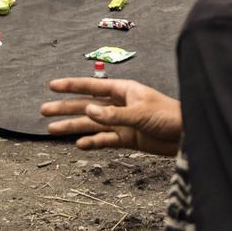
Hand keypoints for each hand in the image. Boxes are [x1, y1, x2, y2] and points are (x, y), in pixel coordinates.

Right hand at [41, 78, 181, 155]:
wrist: (187, 135)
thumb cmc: (169, 115)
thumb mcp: (140, 113)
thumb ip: (114, 115)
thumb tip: (88, 111)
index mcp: (123, 91)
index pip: (92, 87)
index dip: (71, 86)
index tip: (52, 86)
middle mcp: (119, 105)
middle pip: (86, 105)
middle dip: (65, 108)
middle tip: (44, 110)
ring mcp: (122, 122)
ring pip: (92, 123)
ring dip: (72, 126)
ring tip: (51, 129)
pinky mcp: (127, 138)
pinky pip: (105, 139)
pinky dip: (92, 141)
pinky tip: (78, 144)